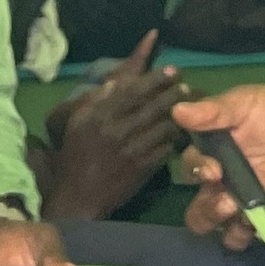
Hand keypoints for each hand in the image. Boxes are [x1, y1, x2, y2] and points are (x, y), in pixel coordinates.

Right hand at [46, 34, 184, 221]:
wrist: (80, 195)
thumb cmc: (77, 153)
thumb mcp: (79, 121)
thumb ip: (98, 99)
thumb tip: (118, 81)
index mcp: (100, 115)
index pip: (133, 90)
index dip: (156, 78)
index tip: (172, 70)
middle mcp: (118, 130)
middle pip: (153, 106)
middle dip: (172, 93)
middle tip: (184, 86)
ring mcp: (132, 150)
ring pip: (163, 126)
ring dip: (177, 115)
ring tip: (186, 106)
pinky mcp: (143, 169)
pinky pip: (165, 148)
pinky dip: (173, 138)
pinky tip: (178, 131)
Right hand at [173, 83, 264, 246]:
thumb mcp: (244, 103)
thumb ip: (215, 110)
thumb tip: (177, 110)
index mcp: (212, 157)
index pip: (190, 171)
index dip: (196, 172)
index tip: (212, 169)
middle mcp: (225, 185)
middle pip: (200, 213)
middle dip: (206, 214)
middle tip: (224, 201)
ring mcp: (249, 203)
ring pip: (226, 231)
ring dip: (229, 228)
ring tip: (241, 212)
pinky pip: (262, 231)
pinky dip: (264, 226)